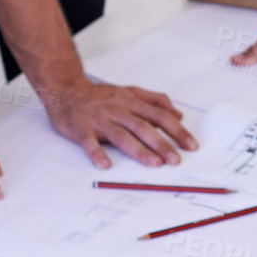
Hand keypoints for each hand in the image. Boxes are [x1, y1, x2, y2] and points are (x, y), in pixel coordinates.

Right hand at [46, 78, 197, 169]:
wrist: (66, 91)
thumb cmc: (101, 96)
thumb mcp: (130, 91)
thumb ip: (155, 100)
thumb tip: (178, 113)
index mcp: (132, 102)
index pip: (160, 116)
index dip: (177, 130)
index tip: (191, 145)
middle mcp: (118, 110)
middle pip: (144, 127)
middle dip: (162, 144)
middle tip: (176, 160)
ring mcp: (100, 119)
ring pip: (122, 135)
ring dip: (139, 150)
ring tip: (154, 163)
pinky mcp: (81, 129)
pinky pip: (90, 142)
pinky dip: (97, 153)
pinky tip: (106, 165)